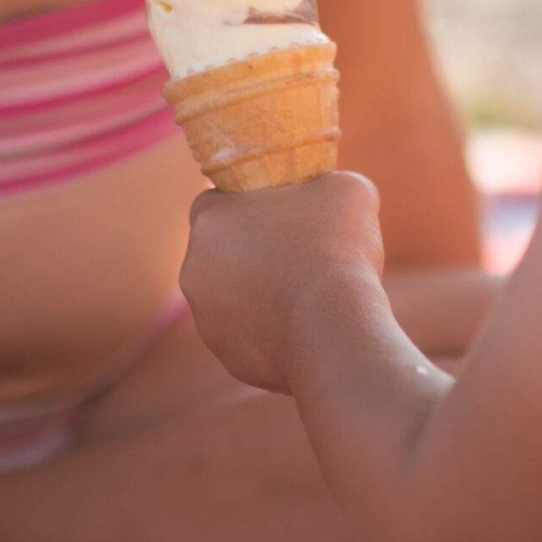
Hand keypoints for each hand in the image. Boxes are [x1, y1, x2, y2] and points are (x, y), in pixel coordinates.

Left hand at [181, 171, 386, 393]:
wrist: (337, 327)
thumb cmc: (337, 246)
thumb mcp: (347, 189)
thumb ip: (324, 184)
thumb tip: (328, 192)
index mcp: (210, 220)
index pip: (216, 201)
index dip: (249, 203)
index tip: (280, 210)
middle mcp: (194, 270)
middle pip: (222, 252)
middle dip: (253, 250)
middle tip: (298, 251)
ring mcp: (207, 319)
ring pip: (233, 297)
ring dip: (261, 292)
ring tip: (308, 291)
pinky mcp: (229, 357)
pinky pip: (250, 336)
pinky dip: (272, 331)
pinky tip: (307, 325)